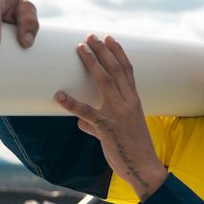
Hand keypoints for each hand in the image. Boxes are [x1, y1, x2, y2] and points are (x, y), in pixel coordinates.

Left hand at [55, 34, 167, 200]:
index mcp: (135, 101)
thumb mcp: (121, 131)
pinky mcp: (107, 128)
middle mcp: (129, 103)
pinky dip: (71, 103)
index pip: (128, 70)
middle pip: (116, 70)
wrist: (144, 168)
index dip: (118, 52)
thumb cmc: (133, 149)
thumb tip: (80, 122)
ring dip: (92, 63)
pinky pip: (86, 113)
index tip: (110, 38)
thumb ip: (99, 123)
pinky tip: (58, 96)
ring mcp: (119, 114)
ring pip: (105, 82)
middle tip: (91, 35)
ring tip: (80, 48)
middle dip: (103, 51)